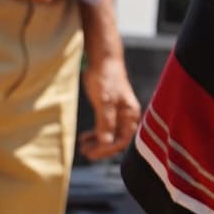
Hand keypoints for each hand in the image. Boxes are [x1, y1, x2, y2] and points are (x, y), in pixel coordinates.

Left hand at [80, 44, 139, 158]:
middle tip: (85, 153)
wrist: (104, 60)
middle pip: (117, 140)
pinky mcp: (111, 109)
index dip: (107, 149)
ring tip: (83, 147)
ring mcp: (119, 113)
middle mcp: (127, 116)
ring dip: (97, 143)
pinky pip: (105, 128)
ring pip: (110, 135)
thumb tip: (106, 142)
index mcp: (130, 115)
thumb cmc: (106, 78)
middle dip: (101, 148)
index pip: (122, 140)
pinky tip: (85, 137)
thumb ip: (105, 122)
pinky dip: (96, 134)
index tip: (92, 153)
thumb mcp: (104, 101)